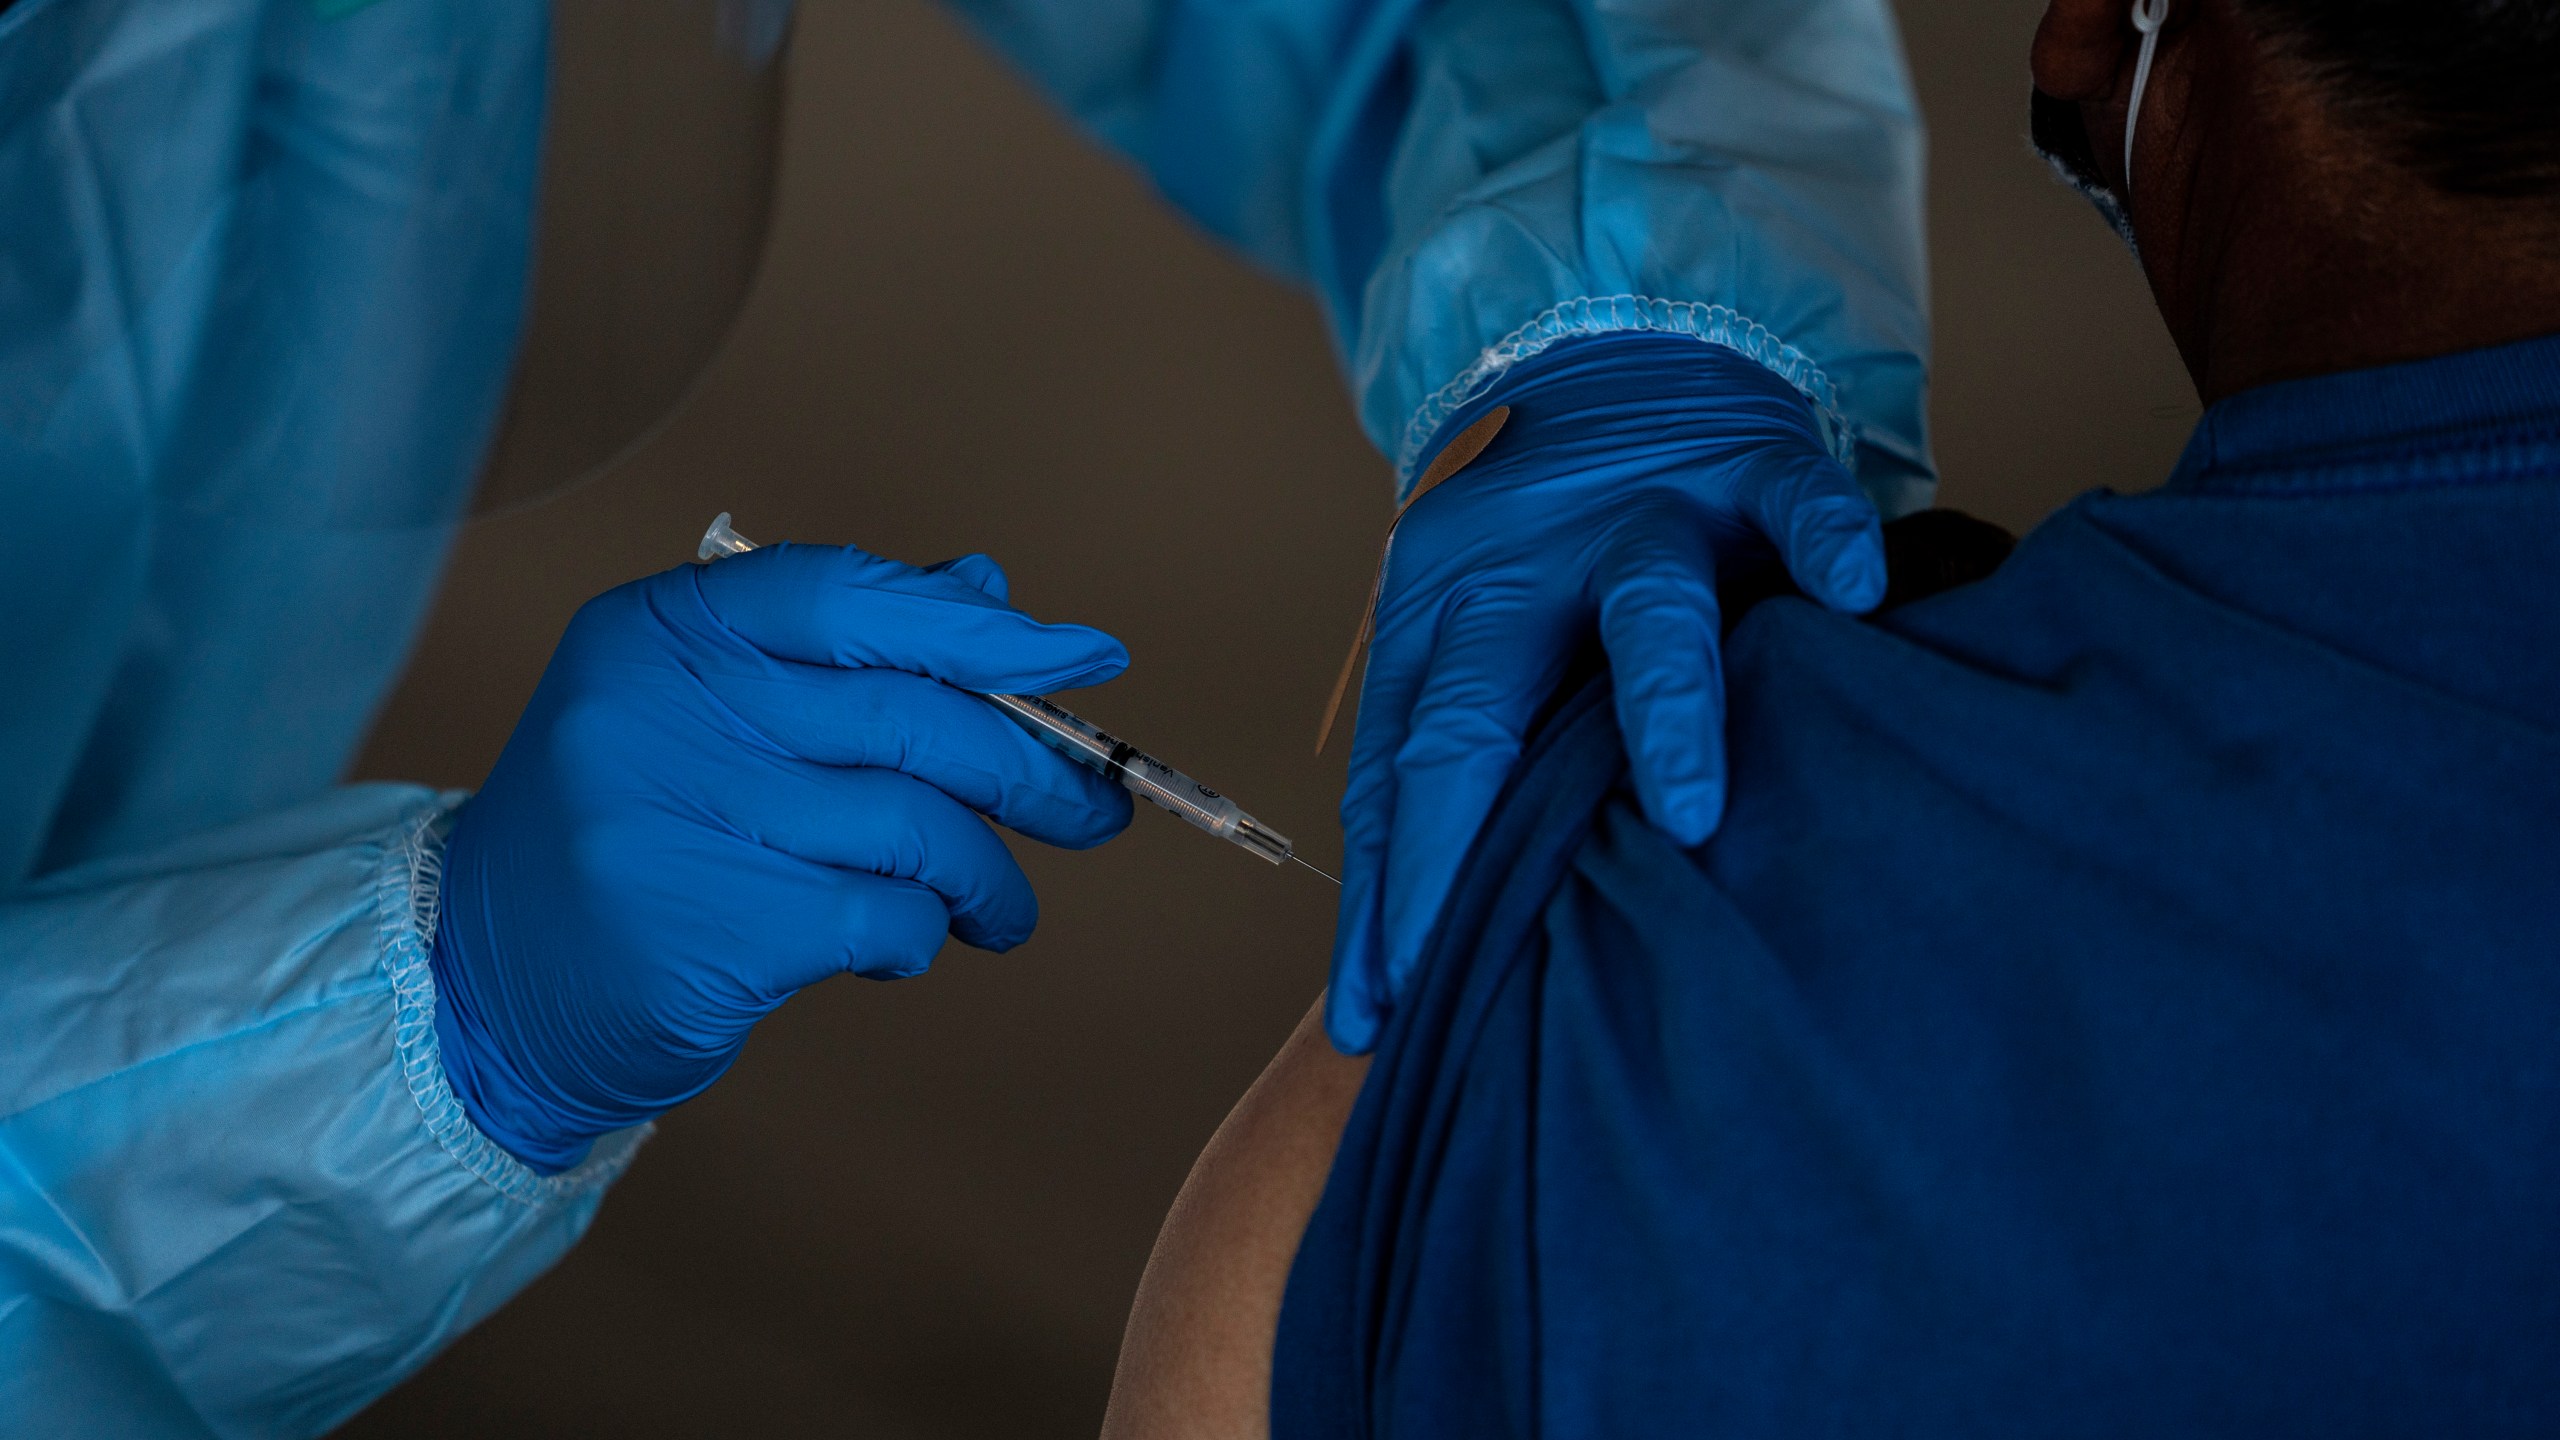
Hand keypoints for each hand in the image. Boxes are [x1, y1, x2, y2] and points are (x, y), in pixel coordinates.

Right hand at [430, 542, 1134, 1171]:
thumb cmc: (634, 829)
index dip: (983, 628)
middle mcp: (662, 710)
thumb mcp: (709, 710)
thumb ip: (840, 652)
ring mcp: (678, 821)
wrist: (486, 980)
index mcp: (663, 630)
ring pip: (914, 830)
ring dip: (988, 878)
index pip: (851, 593)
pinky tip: (901, 945)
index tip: (1085, 656)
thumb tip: (987, 596)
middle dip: (1027, 770)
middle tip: (1090, 811)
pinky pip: (884, 917)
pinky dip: (920, 936)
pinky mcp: (707, 931)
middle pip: (909, 718)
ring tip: (1000, 909)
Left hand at [1328, 335, 1888, 1052]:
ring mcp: (1638, 515)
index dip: (1386, 894)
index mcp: (1442, 621)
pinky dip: (1823, 536)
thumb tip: (1419, 950)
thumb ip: (1457, 765)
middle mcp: (1524, 571)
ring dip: (1663, 707)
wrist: (1603, 349)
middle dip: (1463, 832)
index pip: (1397, 774)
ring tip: (1691, 809)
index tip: (1376, 1014)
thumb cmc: (1539, 548)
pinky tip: (1853, 586)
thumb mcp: (1469, 638)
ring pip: (1645, 606)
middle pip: (1478, 704)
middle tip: (1458, 952)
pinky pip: (1794, 497)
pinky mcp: (1748, 463)